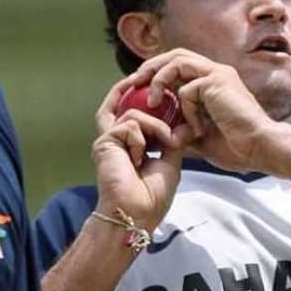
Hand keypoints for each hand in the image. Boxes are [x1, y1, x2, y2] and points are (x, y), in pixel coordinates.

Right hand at [92, 76, 189, 230]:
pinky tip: (140, 157)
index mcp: (130, 146)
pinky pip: (129, 123)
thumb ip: (174, 140)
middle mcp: (116, 140)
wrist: (137, 213)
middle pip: (118, 105)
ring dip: (156, 126)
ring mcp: (109, 140)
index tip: (164, 93)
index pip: (133, 116)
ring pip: (134, 114)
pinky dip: (142, 136)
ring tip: (166, 144)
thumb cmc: (152, 196)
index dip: (145, 101)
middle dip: (130, 89)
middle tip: (146, 78)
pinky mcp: (104, 142)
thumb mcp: (171, 162)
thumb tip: (186, 125)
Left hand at [129, 49, 280, 172]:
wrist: (261, 149)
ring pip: (177, 61)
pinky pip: (187, 88)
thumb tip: (160, 129)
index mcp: (212, 81)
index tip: (139, 90)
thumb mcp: (199, 135)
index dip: (157, 73)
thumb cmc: (236, 146)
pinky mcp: (218, 81)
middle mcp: (215, 72)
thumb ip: (181, 125)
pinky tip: (192, 128)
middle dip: (151, 67)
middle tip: (134, 84)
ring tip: (151, 100)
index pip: (178, 65)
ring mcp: (218, 74)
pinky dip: (183, 108)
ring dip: (159, 79)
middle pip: (175, 54)